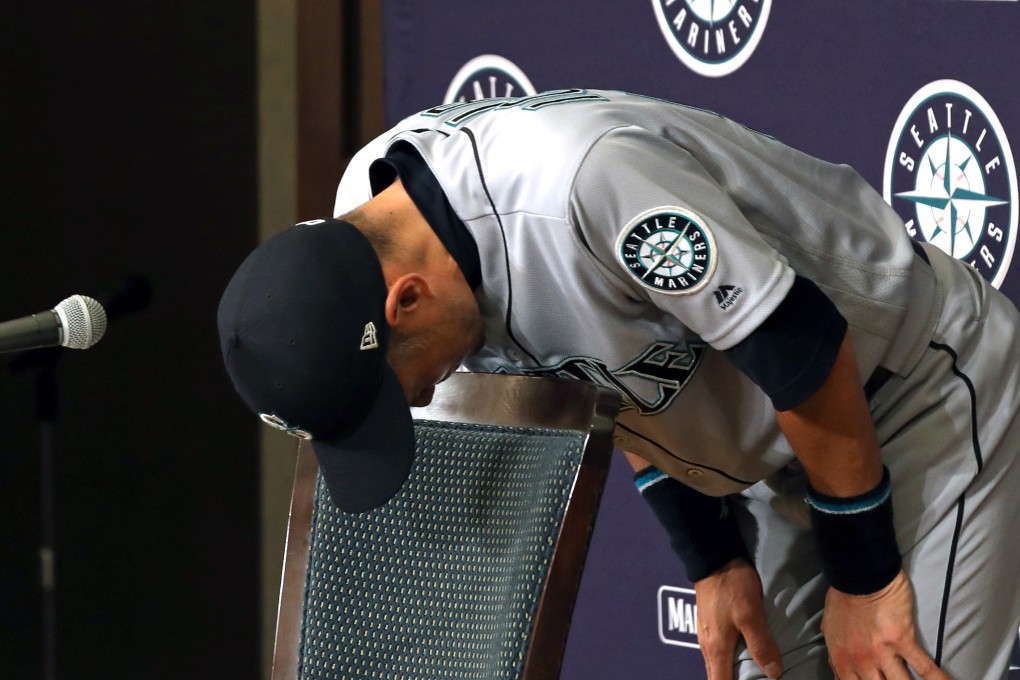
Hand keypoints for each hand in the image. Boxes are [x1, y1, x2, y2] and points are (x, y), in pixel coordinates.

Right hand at [694, 558, 783, 678]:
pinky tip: (742, 656)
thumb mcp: (750, 613)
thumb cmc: (731, 585)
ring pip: (716, 664)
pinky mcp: (709, 624)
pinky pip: (717, 652)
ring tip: (750, 677)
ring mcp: (706, 634)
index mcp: (716, 648)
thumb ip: (761, 643)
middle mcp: (707, 645)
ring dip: (729, 674)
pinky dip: (727, 661)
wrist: (713, 557)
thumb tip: (774, 673)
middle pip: (716, 676)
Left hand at [821, 570, 947, 678]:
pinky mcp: (902, 641)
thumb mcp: (830, 626)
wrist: (859, 575)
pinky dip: (938, 679)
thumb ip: (836, 649)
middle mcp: (862, 661)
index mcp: (842, 658)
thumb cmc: (844, 597)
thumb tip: (838, 663)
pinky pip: (924, 667)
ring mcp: (882, 653)